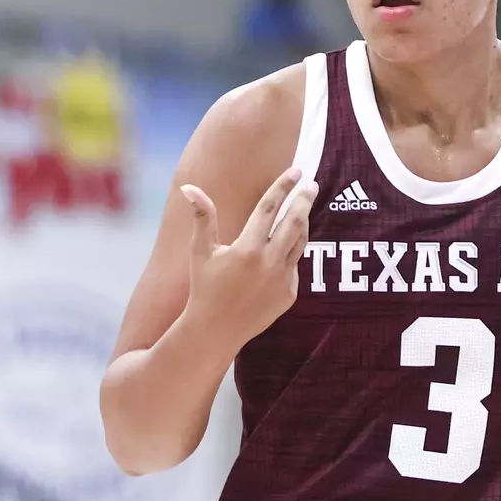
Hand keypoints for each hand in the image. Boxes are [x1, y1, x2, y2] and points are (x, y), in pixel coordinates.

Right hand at [181, 167, 316, 349]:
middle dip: (304, 200)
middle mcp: (269, 263)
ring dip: (303, 224)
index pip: (269, 208)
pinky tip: (286, 245)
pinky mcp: (289, 294)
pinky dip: (291, 252)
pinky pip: (294, 266)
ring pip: (299, 243)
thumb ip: (202, 217)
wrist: (216, 330)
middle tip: (312, 185)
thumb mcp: (200, 252)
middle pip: (294, 222)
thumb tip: (188, 187)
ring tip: (303, 210)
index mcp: (247, 249)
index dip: (283, 186)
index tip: (295, 170)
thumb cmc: (204, 287)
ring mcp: (282, 279)